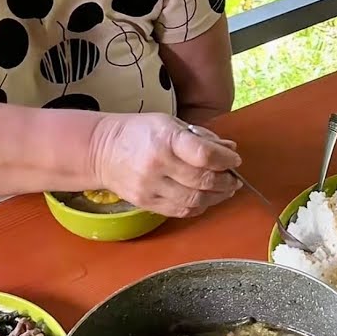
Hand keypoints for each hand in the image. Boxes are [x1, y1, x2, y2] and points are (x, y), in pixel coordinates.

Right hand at [89, 113, 242, 217]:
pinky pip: (180, 211)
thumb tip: (229, 148)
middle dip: (225, 182)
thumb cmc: (140, 132)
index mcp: (166, 139)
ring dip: (216, 197)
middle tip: (234, 179)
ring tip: (225, 190)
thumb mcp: (170, 124)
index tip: (234, 160)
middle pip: (202, 180)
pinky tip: (205, 199)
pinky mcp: (146, 203)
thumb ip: (201, 137)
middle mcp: (158, 164)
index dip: (225, 160)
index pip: (204, 154)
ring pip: (194, 200)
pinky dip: (198, 207)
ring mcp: (151, 187)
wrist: (102, 150)